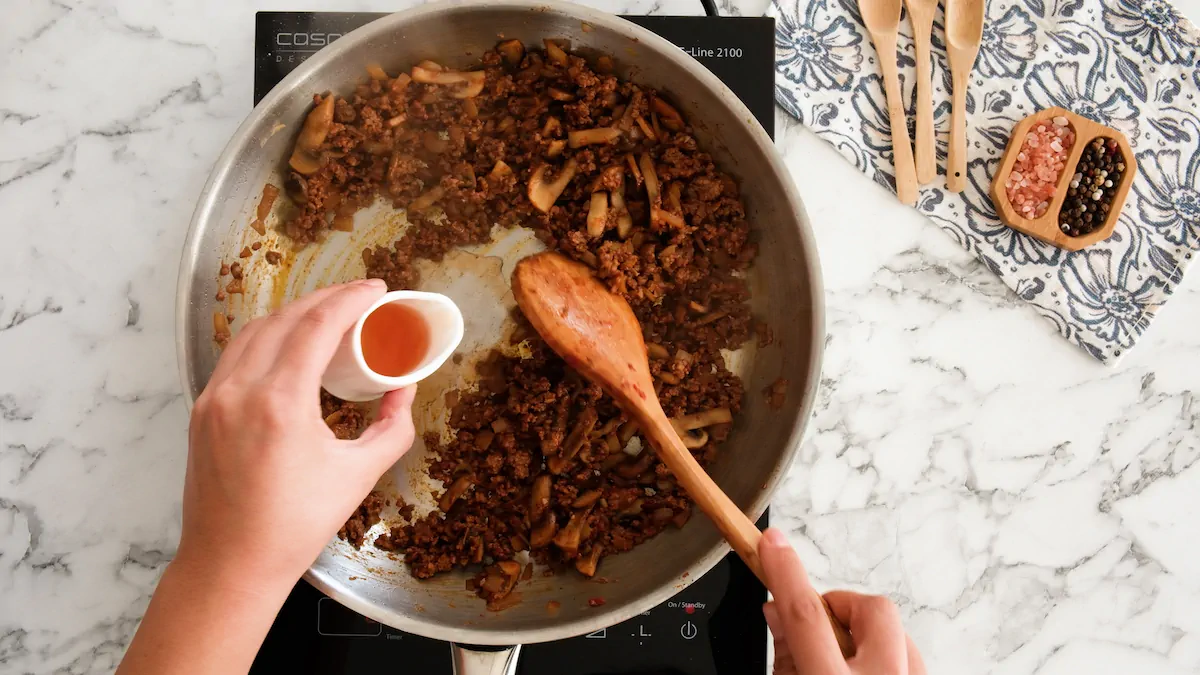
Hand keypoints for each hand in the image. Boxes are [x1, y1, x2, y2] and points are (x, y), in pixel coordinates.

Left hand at [179, 279, 416, 591]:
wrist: (231, 564)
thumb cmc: (294, 526)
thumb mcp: (359, 474)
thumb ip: (392, 427)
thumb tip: (405, 390)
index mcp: (279, 404)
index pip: (316, 326)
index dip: (350, 299)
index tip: (376, 290)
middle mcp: (239, 392)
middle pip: (284, 318)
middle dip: (325, 299)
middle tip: (359, 298)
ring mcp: (214, 399)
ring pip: (254, 331)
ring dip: (293, 314)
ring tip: (327, 314)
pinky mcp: (202, 411)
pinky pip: (236, 355)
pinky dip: (267, 338)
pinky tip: (290, 346)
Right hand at [759, 529, 925, 674]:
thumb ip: (785, 658)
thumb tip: (778, 613)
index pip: (807, 616)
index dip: (786, 573)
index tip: (774, 542)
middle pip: (872, 609)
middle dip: (842, 605)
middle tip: (818, 625)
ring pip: (899, 631)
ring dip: (866, 634)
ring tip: (842, 658)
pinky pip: (912, 656)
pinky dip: (888, 654)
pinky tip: (866, 669)